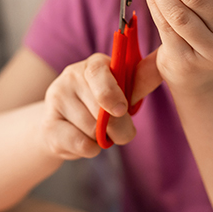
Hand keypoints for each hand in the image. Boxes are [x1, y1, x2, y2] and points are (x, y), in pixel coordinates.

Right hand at [40, 51, 161, 159]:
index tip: (122, 109)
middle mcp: (71, 76)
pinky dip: (90, 149)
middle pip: (101, 110)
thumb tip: (165, 62)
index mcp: (94, 65)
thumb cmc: (101, 105)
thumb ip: (142, 79)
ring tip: (96, 131)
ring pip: (92, 129)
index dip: (111, 93)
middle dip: (118, 128)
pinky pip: (79, 143)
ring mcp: (56, 99)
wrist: (63, 126)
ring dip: (102, 139)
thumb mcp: (123, 90)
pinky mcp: (48, 125)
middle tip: (117, 130)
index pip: (98, 72)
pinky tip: (84, 140)